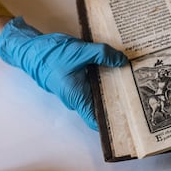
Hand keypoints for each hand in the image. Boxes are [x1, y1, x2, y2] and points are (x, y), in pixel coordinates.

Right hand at [0, 17, 127, 129]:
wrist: (31, 49)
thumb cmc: (51, 55)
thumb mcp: (81, 52)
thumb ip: (103, 55)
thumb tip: (122, 60)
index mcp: (77, 97)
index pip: (96, 119)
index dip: (112, 121)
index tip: (131, 117)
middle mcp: (77, 98)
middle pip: (101, 106)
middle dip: (119, 101)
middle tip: (139, 93)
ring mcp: (76, 90)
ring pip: (98, 94)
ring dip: (113, 88)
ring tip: (132, 80)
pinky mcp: (76, 82)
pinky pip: (93, 85)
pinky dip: (104, 79)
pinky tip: (116, 69)